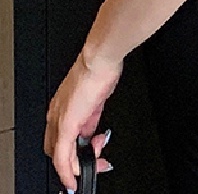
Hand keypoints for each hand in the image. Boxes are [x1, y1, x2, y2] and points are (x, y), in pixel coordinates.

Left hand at [44, 49, 120, 190]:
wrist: (100, 59)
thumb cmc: (101, 70)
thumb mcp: (96, 98)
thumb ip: (90, 117)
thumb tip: (92, 131)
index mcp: (61, 107)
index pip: (59, 138)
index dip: (71, 151)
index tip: (87, 157)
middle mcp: (55, 115)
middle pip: (56, 150)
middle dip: (75, 162)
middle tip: (96, 161)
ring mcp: (59, 121)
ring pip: (60, 156)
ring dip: (78, 166)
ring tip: (98, 162)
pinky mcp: (66, 126)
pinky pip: (62, 158)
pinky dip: (67, 172)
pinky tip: (74, 179)